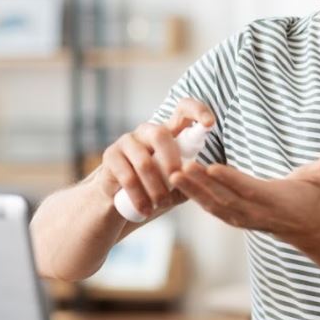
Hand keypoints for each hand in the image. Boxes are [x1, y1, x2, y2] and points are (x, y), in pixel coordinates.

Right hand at [91, 98, 215, 219]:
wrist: (119, 202)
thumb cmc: (155, 188)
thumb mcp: (178, 183)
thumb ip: (192, 176)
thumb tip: (208, 175)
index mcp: (168, 132)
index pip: (183, 110)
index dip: (197, 110)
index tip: (209, 124)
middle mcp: (147, 131)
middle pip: (160, 135)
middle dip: (172, 161)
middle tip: (176, 182)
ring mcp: (126, 141)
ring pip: (144, 162)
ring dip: (156, 188)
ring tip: (162, 204)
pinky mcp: (110, 156)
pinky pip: (127, 177)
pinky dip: (140, 197)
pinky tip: (146, 210)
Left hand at [169, 141, 319, 244]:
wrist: (307, 227)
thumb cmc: (311, 197)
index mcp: (272, 199)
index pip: (247, 189)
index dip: (229, 179)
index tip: (211, 167)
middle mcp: (254, 212)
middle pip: (223, 198)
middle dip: (200, 185)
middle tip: (179, 168)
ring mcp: (242, 218)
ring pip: (212, 206)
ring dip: (190, 192)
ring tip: (171, 175)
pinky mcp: (234, 219)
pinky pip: (211, 209)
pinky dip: (193, 198)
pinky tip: (178, 186)